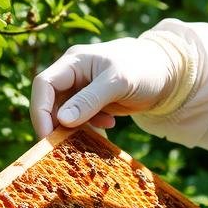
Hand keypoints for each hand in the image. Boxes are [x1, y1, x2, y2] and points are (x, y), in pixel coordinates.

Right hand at [30, 37, 182, 137]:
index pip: (44, 84)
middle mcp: (73, 73)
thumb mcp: (118, 83)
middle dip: (56, 123)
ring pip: (64, 112)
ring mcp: (81, 88)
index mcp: (74, 61)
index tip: (47, 136)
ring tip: (97, 132)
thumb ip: (90, 100)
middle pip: (50, 101)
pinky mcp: (92, 101)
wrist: (168, 72)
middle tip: (65, 145)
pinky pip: (79, 118)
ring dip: (74, 127)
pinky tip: (108, 126)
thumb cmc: (144, 69)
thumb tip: (62, 120)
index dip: (40, 110)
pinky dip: (89, 126)